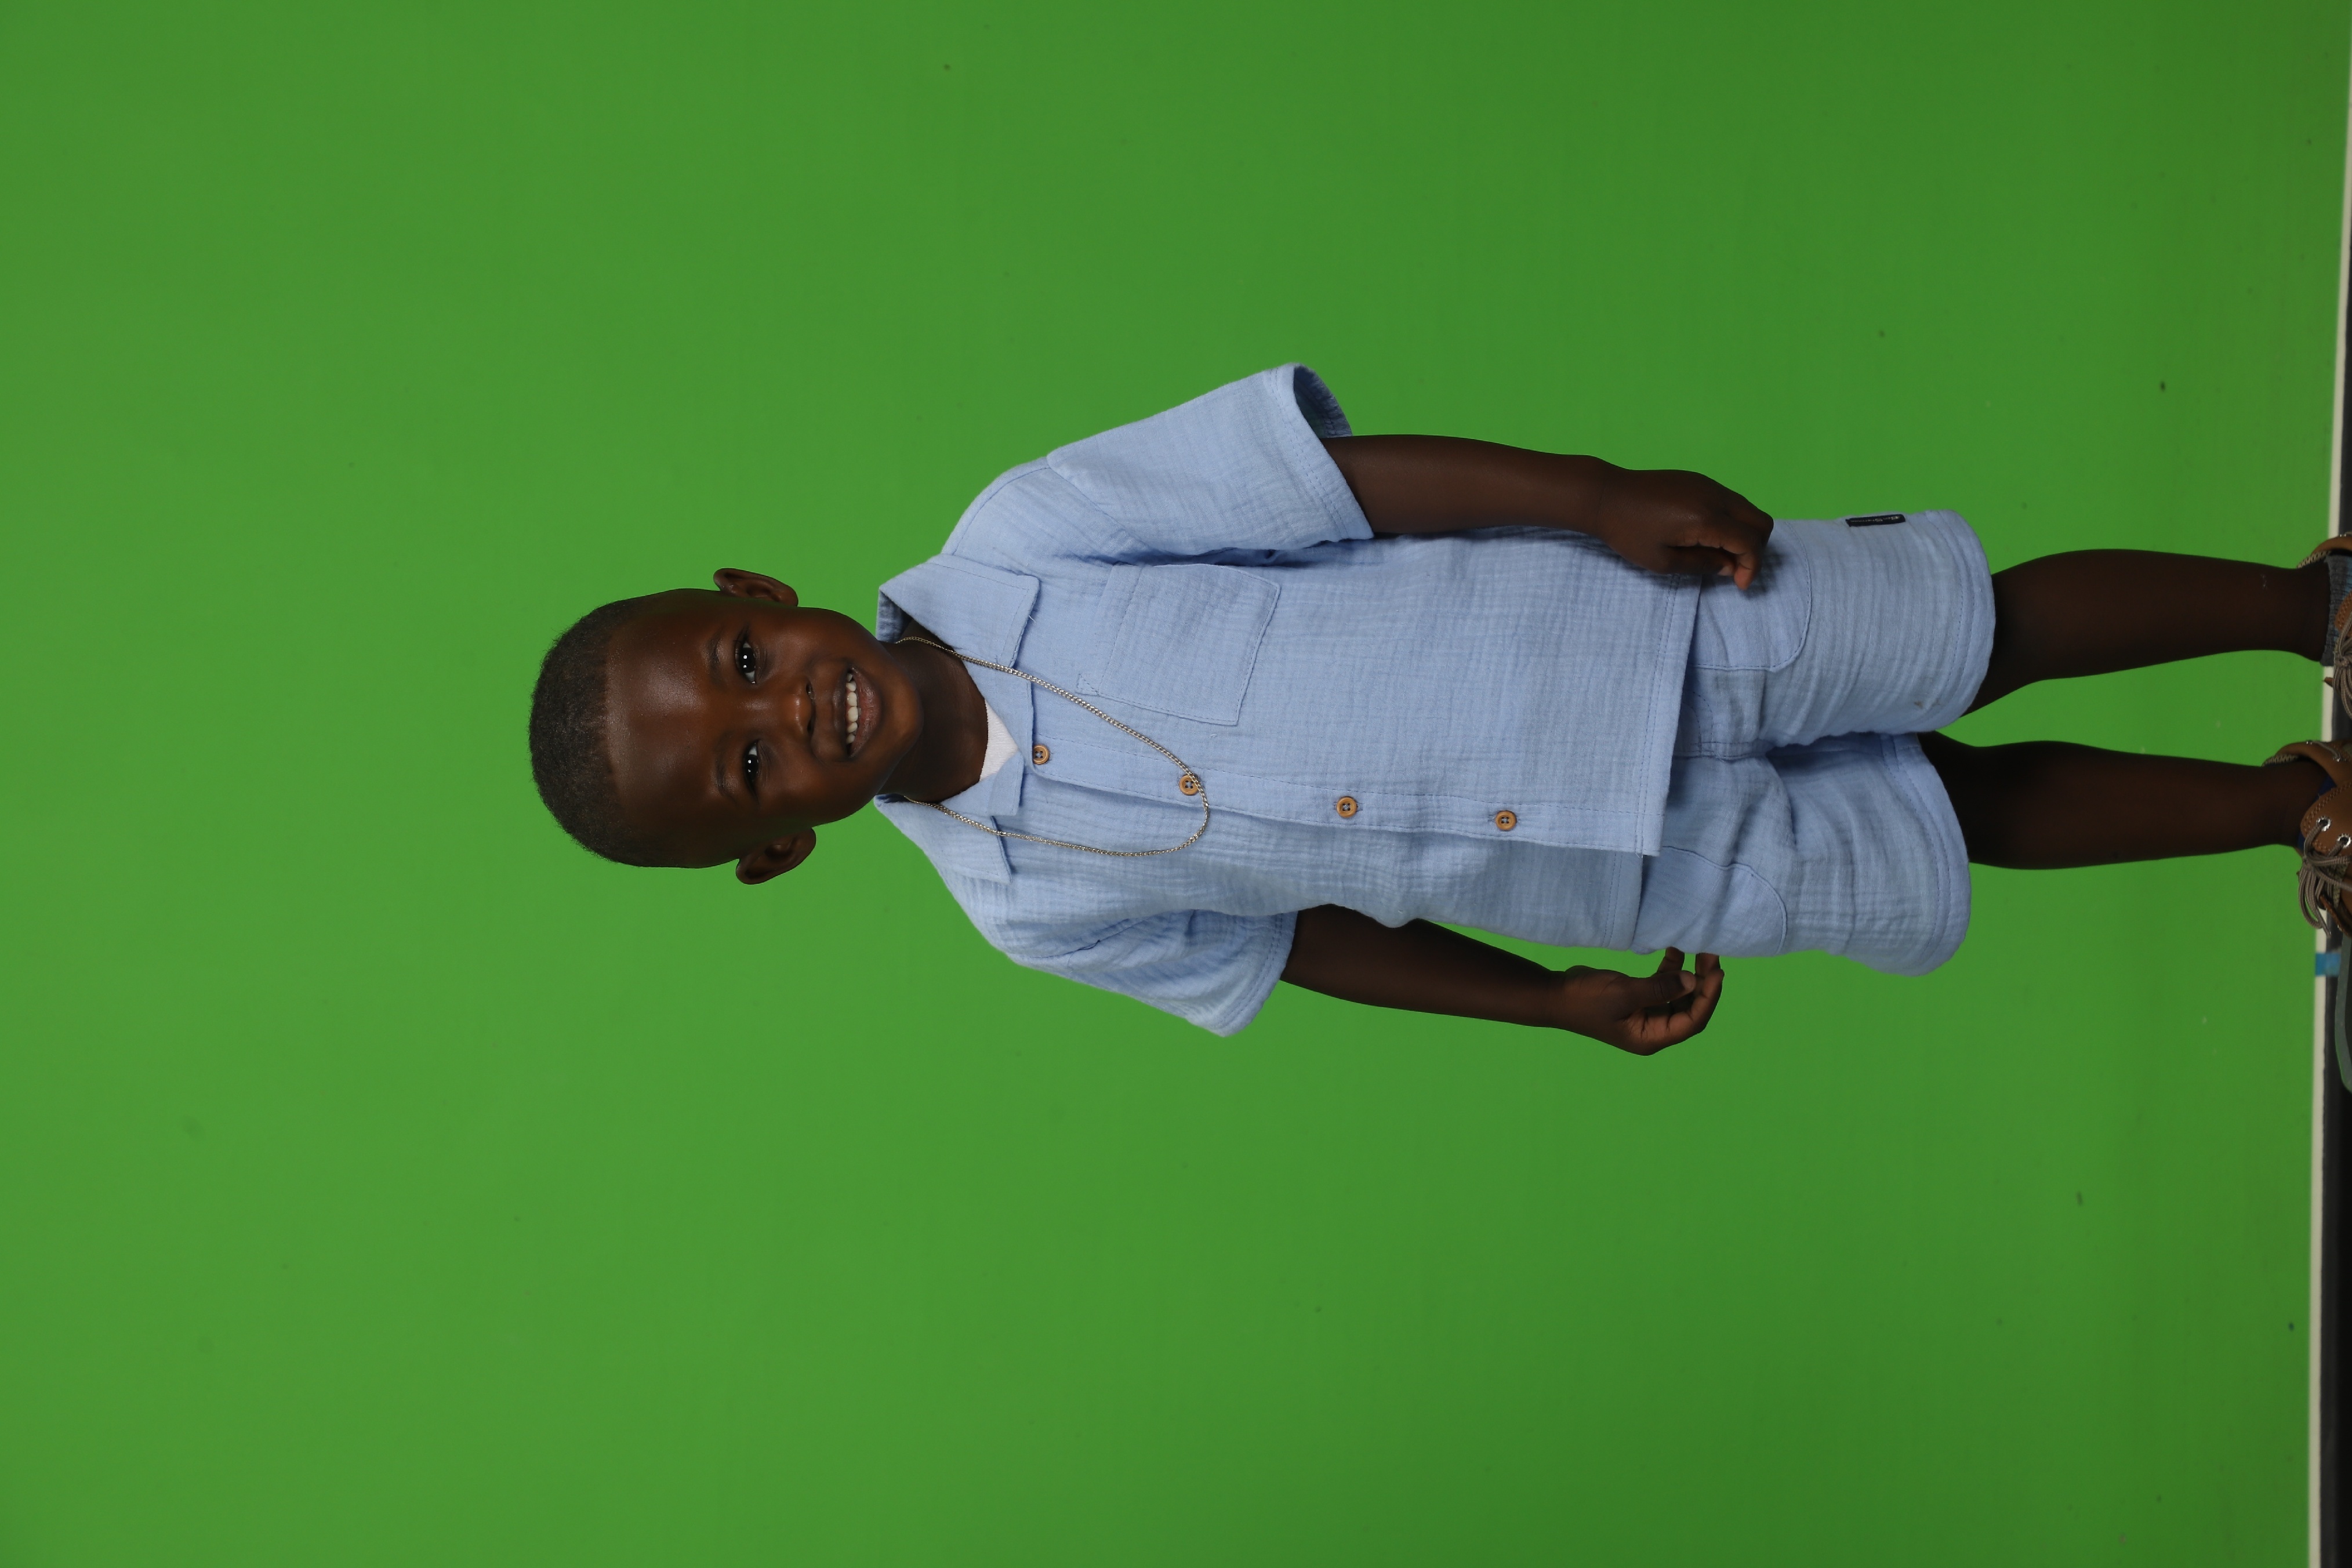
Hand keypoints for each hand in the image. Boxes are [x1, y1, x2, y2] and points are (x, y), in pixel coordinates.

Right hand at [1551, 948, 1724, 1053]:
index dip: (1709, 998)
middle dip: (1703, 983)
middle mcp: (1653, 1029)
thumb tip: (1694, 981)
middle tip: (1712, 955)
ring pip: (1679, 995)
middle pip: (1690, 1008)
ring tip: (1700, 949)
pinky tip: (1675, 951)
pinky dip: (1671, 970)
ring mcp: (1645, 1014)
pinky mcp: (1638, 999)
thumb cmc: (1586, 999)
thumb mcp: (1625, 993)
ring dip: (1690, 975)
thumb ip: (1660, 988)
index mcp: (1652, 1037)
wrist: (1555, 995)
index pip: (1692, 1021)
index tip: (1717, 972)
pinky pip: (1663, 986)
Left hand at [1584, 468, 1773, 589]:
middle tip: (1734, 569)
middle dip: (1755, 550)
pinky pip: (1731, 502)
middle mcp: (1714, 497)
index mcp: (1705, 519)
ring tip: (1719, 555)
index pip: (1750, 542)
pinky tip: (1709, 537)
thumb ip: (1702, 565)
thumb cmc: (1628, 531)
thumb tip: (1729, 566)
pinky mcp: (1700, 481)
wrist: (1606, 495)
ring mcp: (1709, 485)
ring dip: (1744, 535)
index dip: (1751, 567)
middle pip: (1761, 522)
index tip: (1739, 585)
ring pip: (1748, 510)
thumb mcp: (1662, 561)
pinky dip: (1732, 521)